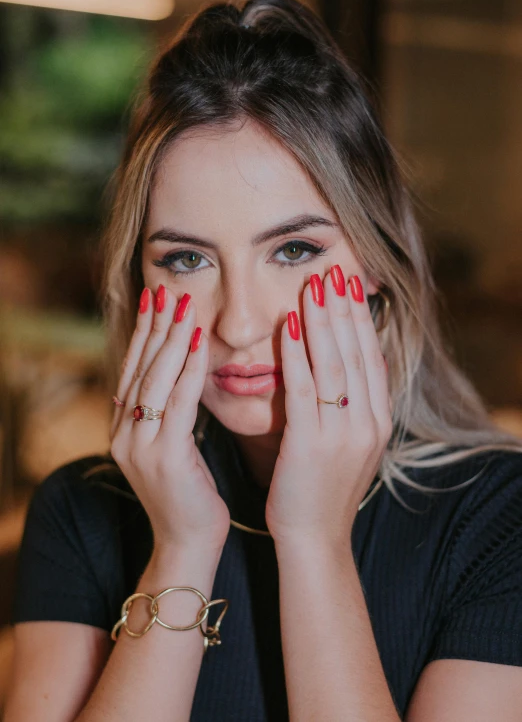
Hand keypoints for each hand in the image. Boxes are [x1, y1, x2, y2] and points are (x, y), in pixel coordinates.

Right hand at [109, 284, 230, 554]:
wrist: (189, 544)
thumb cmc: (191, 495)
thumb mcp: (175, 447)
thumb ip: (171, 413)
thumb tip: (184, 375)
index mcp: (125, 430)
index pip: (133, 369)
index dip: (144, 333)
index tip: (156, 299)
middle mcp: (124, 434)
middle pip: (140, 367)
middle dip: (154, 326)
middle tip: (167, 289)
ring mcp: (139, 446)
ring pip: (155, 379)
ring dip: (171, 338)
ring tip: (183, 304)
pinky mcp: (163, 457)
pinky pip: (177, 402)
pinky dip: (188, 369)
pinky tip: (200, 342)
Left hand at [265, 265, 391, 545]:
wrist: (314, 537)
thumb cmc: (321, 488)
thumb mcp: (349, 442)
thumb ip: (353, 403)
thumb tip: (353, 362)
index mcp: (378, 419)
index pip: (371, 355)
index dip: (359, 318)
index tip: (349, 285)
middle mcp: (367, 422)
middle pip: (356, 352)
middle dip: (343, 310)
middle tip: (332, 272)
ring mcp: (342, 433)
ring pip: (333, 364)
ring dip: (321, 321)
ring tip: (312, 287)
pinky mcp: (312, 444)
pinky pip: (305, 389)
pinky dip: (297, 354)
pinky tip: (287, 326)